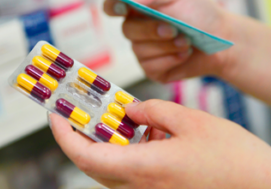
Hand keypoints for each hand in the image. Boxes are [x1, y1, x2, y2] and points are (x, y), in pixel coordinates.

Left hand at [50, 100, 270, 188]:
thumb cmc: (234, 162)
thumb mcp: (192, 121)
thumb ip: (154, 111)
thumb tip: (133, 110)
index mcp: (142, 169)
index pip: (83, 155)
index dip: (62, 133)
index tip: (54, 112)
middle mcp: (139, 188)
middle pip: (91, 163)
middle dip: (79, 134)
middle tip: (79, 110)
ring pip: (110, 168)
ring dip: (105, 142)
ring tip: (115, 116)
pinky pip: (130, 174)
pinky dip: (126, 151)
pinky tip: (144, 132)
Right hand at [103, 0, 234, 82]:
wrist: (222, 40)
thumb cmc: (200, 13)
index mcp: (138, 7)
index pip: (112, 6)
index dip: (112, 7)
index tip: (123, 8)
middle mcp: (136, 29)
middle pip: (127, 30)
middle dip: (152, 30)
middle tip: (174, 29)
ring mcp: (142, 50)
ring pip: (140, 50)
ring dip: (166, 46)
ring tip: (186, 42)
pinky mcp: (151, 69)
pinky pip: (150, 66)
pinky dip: (170, 60)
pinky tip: (183, 54)